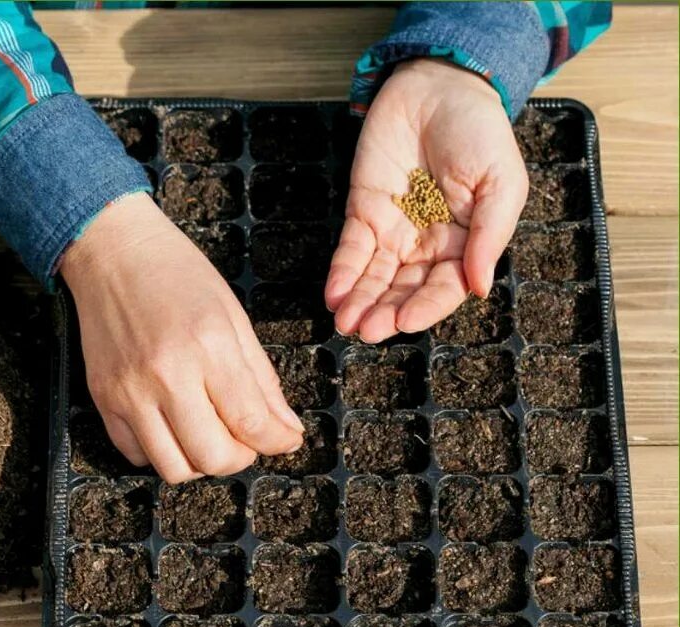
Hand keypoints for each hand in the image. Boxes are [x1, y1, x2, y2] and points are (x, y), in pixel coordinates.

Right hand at [59, 193, 304, 483]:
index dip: (277, 441)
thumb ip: (260, 378)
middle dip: (239, 458)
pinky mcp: (102, 399)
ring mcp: (128, 392)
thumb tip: (285, 429)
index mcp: (208, 346)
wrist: (112, 252)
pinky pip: (135, 455)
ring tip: (207, 434)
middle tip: (245, 439)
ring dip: (199, 462)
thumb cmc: (177, 274)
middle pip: (212, 457)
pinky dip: (161, 452)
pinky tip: (172, 426)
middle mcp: (165, 375)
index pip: (250, 422)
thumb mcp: (233, 316)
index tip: (285, 440)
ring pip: (173, 468)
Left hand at [326, 58, 527, 342]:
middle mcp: (428, 244)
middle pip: (404, 289)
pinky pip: (351, 250)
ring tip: (346, 322)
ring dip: (360, 301)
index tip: (405, 322)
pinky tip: (333, 294)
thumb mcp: (501, 182)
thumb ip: (491, 235)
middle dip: (385, 312)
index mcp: (466, 243)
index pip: (444, 287)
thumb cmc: (480, 131)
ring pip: (375, 277)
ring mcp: (394, 230)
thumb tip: (480, 287)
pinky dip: (341, 273)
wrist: (439, 86)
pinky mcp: (364, 211)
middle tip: (367, 331)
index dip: (425, 307)